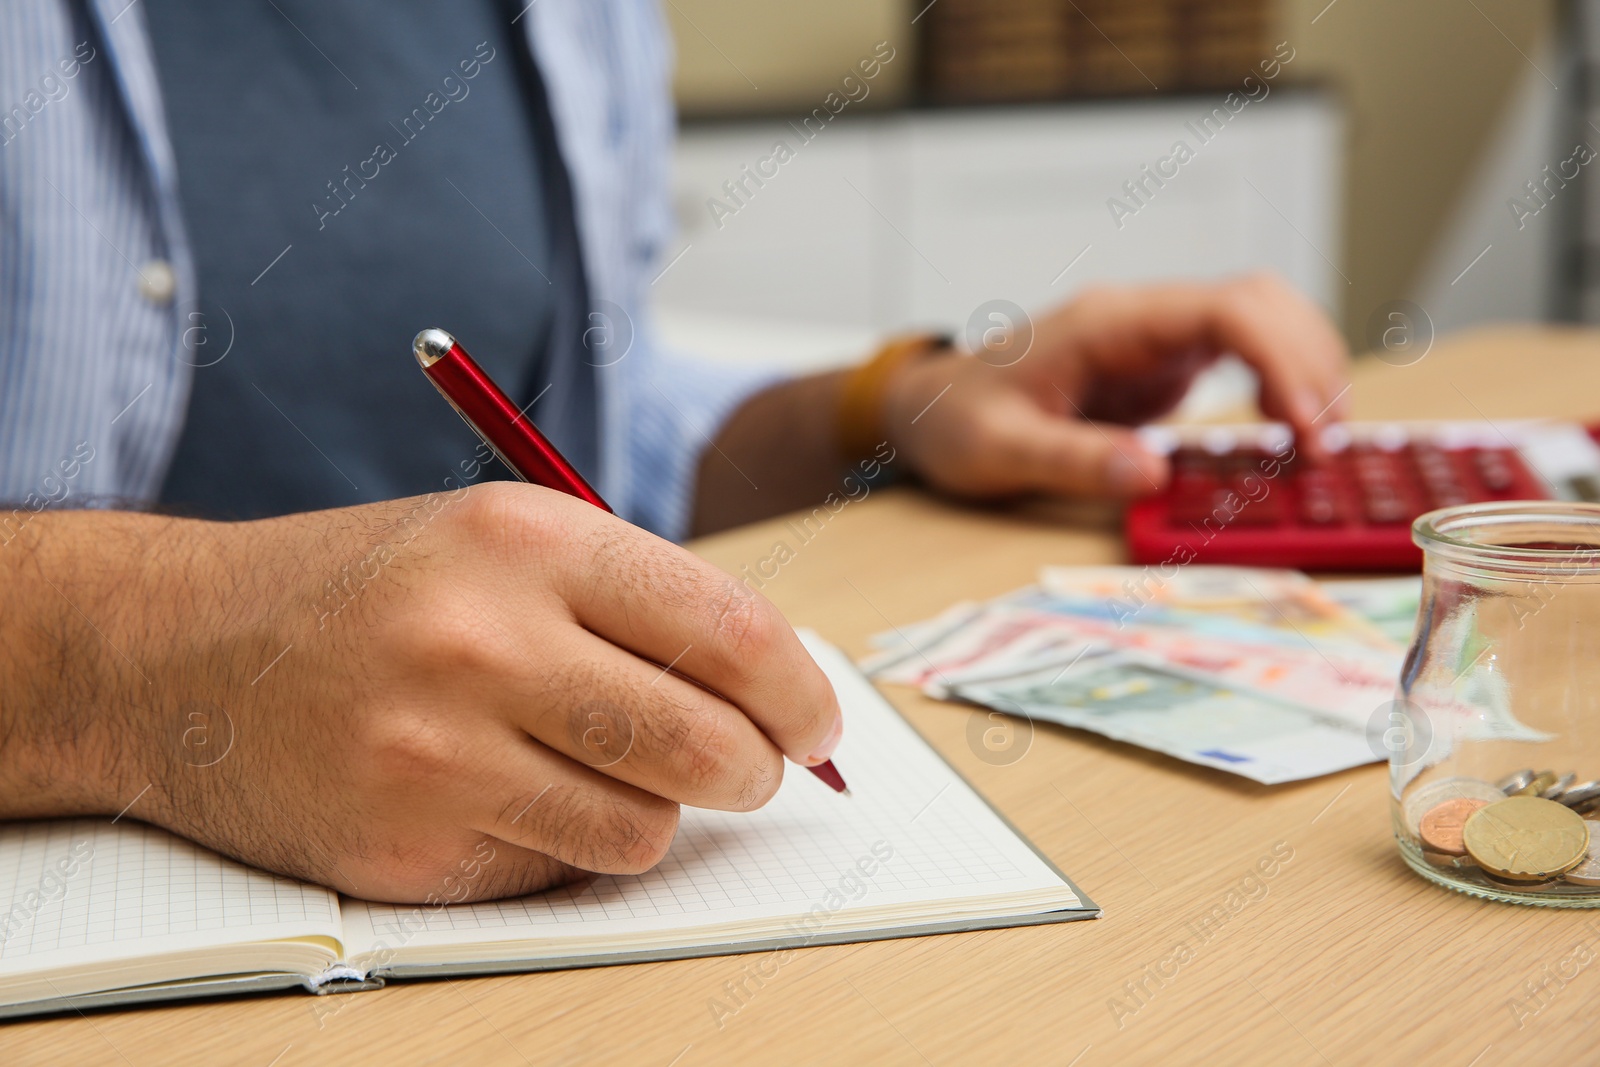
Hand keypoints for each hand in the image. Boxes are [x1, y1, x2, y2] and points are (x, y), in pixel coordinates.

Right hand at [2, 484, 840, 902]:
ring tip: (602, 770)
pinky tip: (510, 795)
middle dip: (757, 769)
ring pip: (646, 828)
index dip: (802, 690)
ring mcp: (438, 752)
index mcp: (528, 540)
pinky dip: (565, 844)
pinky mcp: (405, 845)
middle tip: (750, 768)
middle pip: (707, 745)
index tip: (818, 721)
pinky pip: (557, 870)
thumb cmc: (366, 589)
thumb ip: (636, 602)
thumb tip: (775, 690)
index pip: (729, 630)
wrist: (177, 651)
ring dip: (656, 814)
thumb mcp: (499, 539)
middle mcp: (484, 640)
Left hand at [882, 273, 1348, 499]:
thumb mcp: (998, 450)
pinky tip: (1284, 431)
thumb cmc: (955, 421)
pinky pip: (1239, 354)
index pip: (1222, 312)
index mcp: (1106, 325)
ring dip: (1302, 367)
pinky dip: (1277, 382)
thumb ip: (1071, 459)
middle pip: (1258, 303)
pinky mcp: (1158, 366)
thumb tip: (1149, 476)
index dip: (1280, 359)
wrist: (928, 407)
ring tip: (1317, 441)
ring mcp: (1153, 338)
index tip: (1305, 426)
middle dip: (1309, 363)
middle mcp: (1139, 319)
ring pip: (1259, 319)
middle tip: (1325, 445)